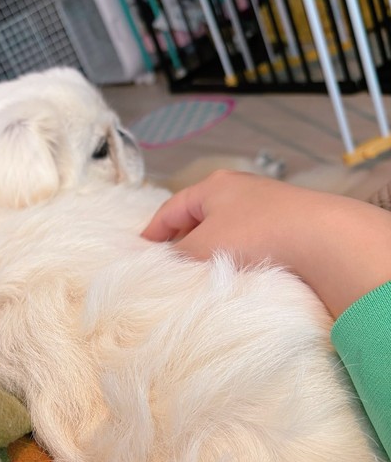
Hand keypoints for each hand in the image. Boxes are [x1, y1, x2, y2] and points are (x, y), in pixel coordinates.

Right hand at [142, 170, 390, 318]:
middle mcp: (239, 189)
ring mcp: (265, 205)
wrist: (320, 237)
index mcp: (212, 186)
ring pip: (225, 231)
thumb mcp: (203, 247)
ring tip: (200, 275)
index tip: (140, 253)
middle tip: (168, 267)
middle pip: (199, 218)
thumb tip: (162, 264)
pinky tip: (235, 273)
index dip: (152, 232)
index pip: (171, 209)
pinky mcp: (287, 224)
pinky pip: (249, 240)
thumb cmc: (254, 234)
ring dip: (210, 252)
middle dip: (182, 242)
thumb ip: (176, 256)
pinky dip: (236, 256)